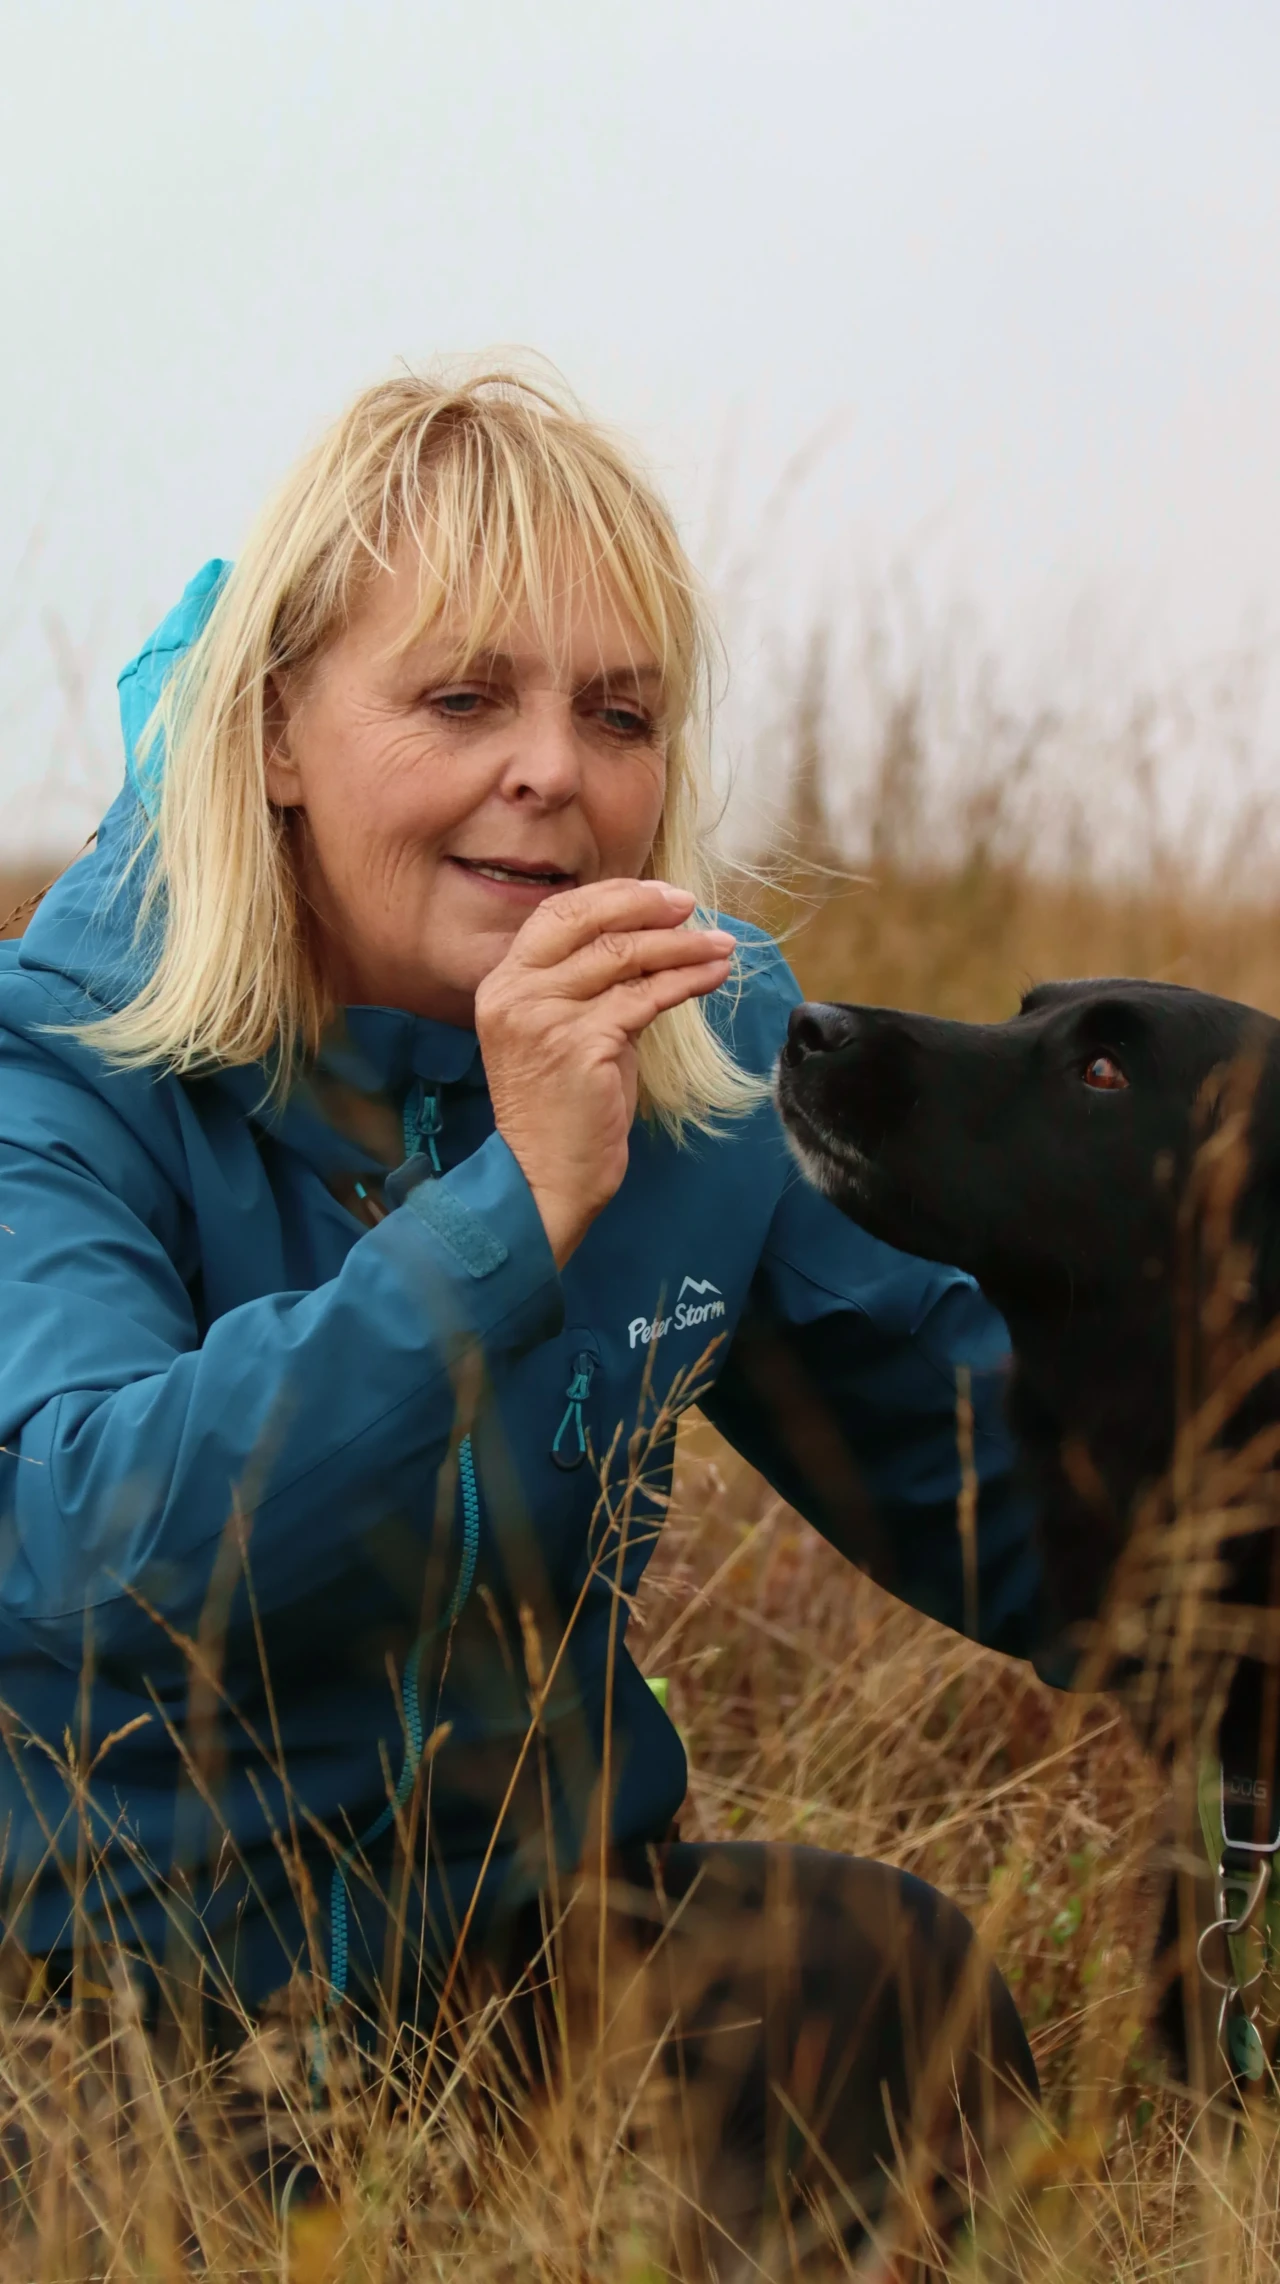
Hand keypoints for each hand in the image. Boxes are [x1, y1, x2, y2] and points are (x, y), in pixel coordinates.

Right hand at [475, 879, 734, 1266]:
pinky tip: (713, 977)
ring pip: (623, 957)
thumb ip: (594, 988)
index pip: (557, 914)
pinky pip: (644, 998)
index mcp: (504, 984)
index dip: (613, 897)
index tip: (661, 897)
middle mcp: (515, 992)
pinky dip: (685, 982)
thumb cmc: (564, 1110)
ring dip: (681, 946)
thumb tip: (653, 946)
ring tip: (721, 945)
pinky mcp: (579, 1043)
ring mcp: (543, 1016)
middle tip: (692, 909)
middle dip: (647, 909)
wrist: (545, 1175)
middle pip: (588, 923)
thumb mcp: (567, 1033)